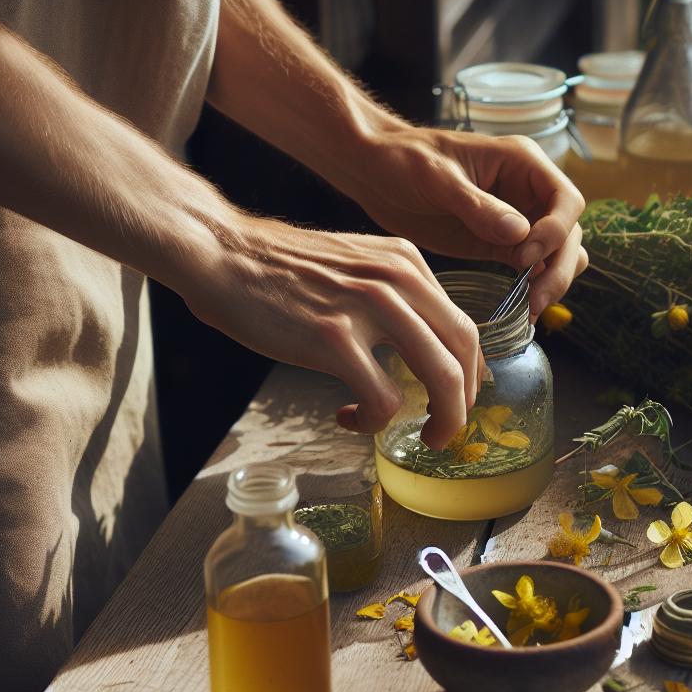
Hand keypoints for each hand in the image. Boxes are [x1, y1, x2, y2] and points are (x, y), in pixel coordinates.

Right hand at [176, 212, 481, 449]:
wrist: (221, 253)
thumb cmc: (278, 267)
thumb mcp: (354, 263)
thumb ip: (391, 293)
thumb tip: (419, 343)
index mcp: (406, 261)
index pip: (462, 325)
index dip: (470, 373)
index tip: (457, 399)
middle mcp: (398, 279)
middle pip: (463, 351)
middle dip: (464, 401)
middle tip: (446, 429)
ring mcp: (368, 307)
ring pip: (440, 377)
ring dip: (442, 419)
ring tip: (424, 437)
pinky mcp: (334, 340)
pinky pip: (383, 399)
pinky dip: (376, 421)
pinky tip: (351, 418)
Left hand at [345, 127, 588, 315]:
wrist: (374, 172)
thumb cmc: (402, 159)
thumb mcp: (436, 177)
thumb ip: (477, 205)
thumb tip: (520, 233)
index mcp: (522, 162)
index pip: (566, 199)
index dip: (557, 231)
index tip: (525, 256)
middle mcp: (528, 190)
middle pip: (569, 233)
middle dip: (558, 267)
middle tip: (535, 300)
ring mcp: (517, 219)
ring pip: (558, 254)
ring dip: (552, 281)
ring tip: (530, 309)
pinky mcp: (501, 244)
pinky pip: (531, 268)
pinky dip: (533, 288)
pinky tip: (521, 309)